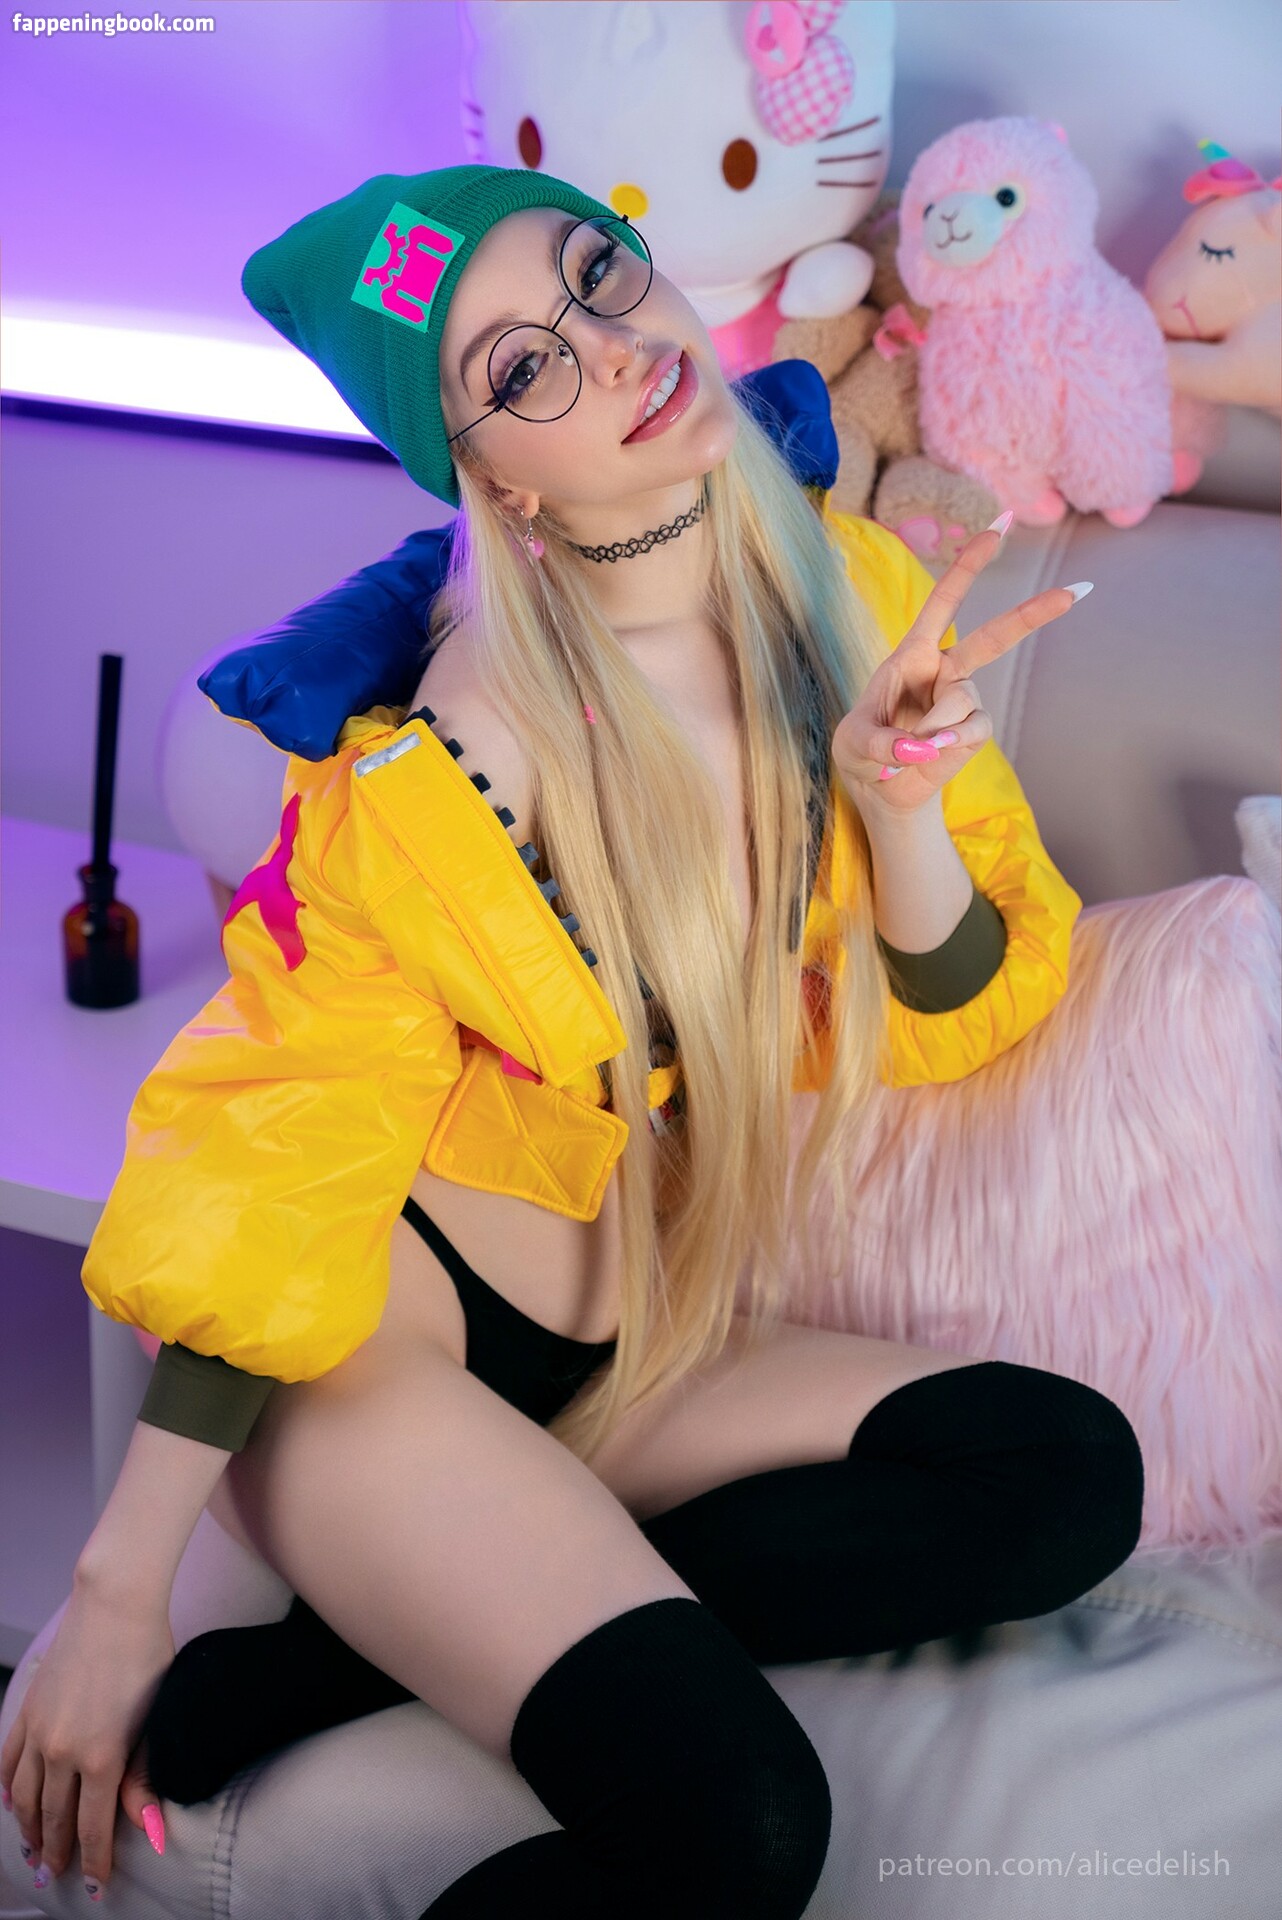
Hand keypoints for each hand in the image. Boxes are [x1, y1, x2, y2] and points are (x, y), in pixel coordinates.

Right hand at [1, 1580, 171, 1896]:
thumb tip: (150, 1831)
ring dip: (29, 1829)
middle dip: (57, 1852)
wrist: (115, 1606)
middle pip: (54, 1819)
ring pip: (25, 1798)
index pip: (93, 1827)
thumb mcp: (156, 1720)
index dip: (93, 1862)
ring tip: (35, 1850)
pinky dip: (7, 1788)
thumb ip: (145, 1779)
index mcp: (102, 1758)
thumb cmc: (147, 1657)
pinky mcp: (27, 1710)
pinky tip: (10, 1803)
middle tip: (57, 1875)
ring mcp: (39, 1732)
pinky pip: (8, 1761)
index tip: (92, 1886)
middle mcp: (63, 1752)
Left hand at [831, 522, 1091, 816]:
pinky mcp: (975, 729)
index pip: (945, 601)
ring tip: (909, 747)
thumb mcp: (853, 742)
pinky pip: (973, 729)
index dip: (970, 564)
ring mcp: (964, 698)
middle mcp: (945, 670)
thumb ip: (881, 742)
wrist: (880, 790)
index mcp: (913, 654)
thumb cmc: (862, 751)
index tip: (1000, 528)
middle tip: (1077, 592)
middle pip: (994, 636)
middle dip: (1033, 614)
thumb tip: (925, 747)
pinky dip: (950, 742)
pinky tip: (932, 754)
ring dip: (932, 726)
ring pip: (963, 700)